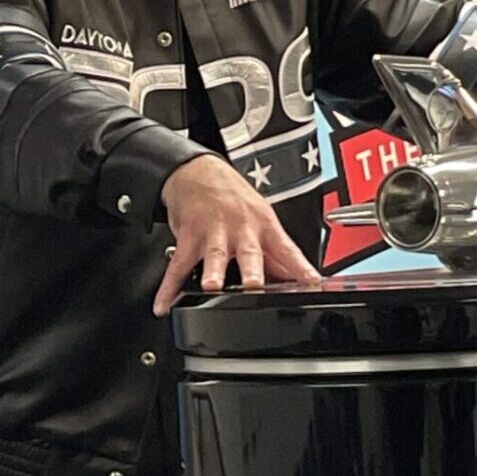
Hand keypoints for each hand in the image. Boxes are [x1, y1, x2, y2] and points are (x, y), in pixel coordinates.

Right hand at [153, 154, 320, 315]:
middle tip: (255, 284)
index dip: (300, 265)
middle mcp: (241, 228)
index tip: (311, 281)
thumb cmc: (232, 196)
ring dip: (213, 271)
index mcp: (263, 224)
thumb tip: (298, 276)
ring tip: (212, 287)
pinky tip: (165, 304)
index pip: (286, 248)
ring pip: (214, 254)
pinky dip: (169, 287)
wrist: (198, 171)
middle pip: (249, 251)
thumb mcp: (261, 217)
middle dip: (252, 269)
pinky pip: (178, 265)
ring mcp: (214, 232)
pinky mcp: (189, 236)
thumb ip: (276, 251)